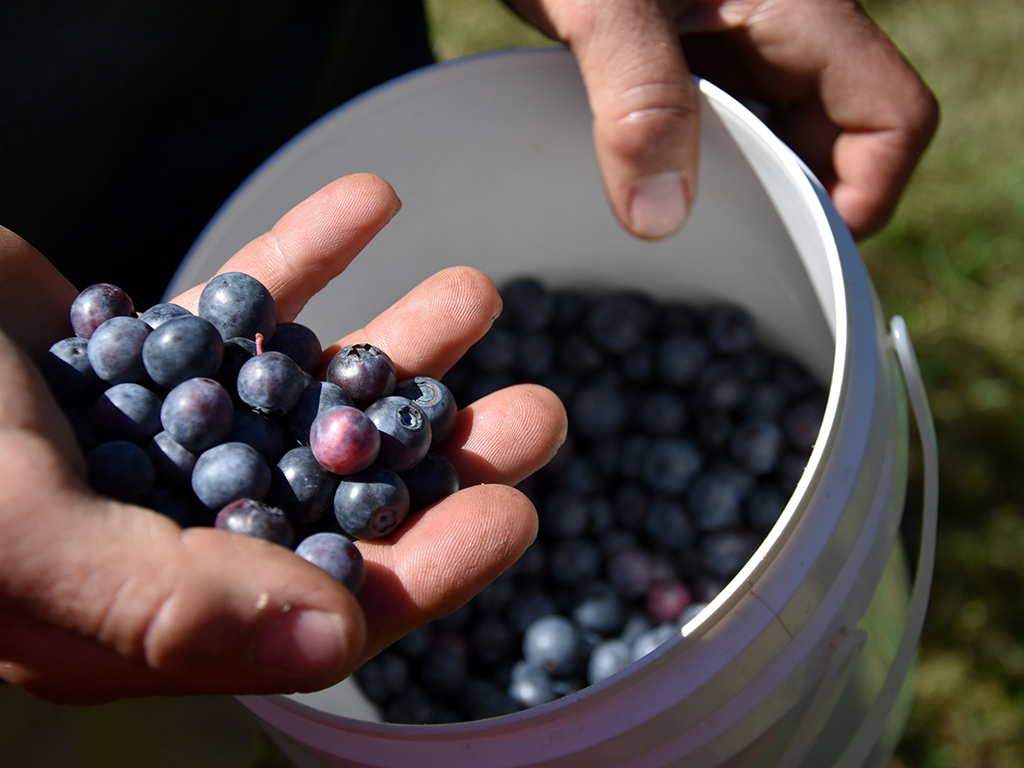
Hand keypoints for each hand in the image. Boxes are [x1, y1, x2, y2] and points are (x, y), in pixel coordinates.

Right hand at [0, 173, 566, 703]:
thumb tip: (332, 641)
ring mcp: (163, 432)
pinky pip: (242, 301)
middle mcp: (169, 526)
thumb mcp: (17, 533)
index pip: (318, 607)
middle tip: (541, 408)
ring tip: (476, 293)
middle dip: (441, 455)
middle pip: (340, 500)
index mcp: (146, 609)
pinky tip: (372, 199)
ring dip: (393, 348)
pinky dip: (302, 253)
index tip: (519, 511)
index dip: (428, 567)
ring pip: (306, 396)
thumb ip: (169, 604)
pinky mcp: (148, 348)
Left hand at [508, 0, 937, 239]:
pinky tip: (656, 186)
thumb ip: (639, 101)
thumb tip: (660, 218)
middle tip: (727, 253)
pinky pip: (732, 122)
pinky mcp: (700, 52)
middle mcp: (788, 27)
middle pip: (841, 139)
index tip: (794, 252)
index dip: (865, 197)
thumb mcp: (604, 9)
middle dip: (795, 204)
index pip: (892, 118)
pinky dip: (708, 163)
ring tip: (689, 226)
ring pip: (784, 135)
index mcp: (801, 9)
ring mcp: (744, 40)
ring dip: (750, 187)